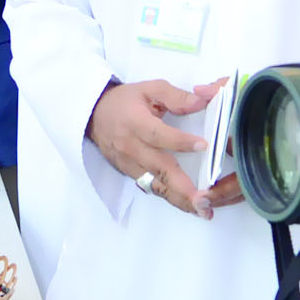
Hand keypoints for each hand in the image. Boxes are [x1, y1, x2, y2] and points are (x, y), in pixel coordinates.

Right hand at [86, 77, 224, 217]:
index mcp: (135, 122)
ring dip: (179, 199)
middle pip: (158, 168)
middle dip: (182, 186)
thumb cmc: (126, 101)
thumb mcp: (149, 88)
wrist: (94, 116)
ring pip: (155, 185)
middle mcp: (131, 147)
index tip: (203, 146)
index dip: (180, 141)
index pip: (158, 134)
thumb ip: (175, 96)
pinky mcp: (130, 174)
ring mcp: (129, 164)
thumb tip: (201, 103)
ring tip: (203, 210)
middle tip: (205, 199)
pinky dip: (170, 198)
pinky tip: (188, 206)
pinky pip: (151, 188)